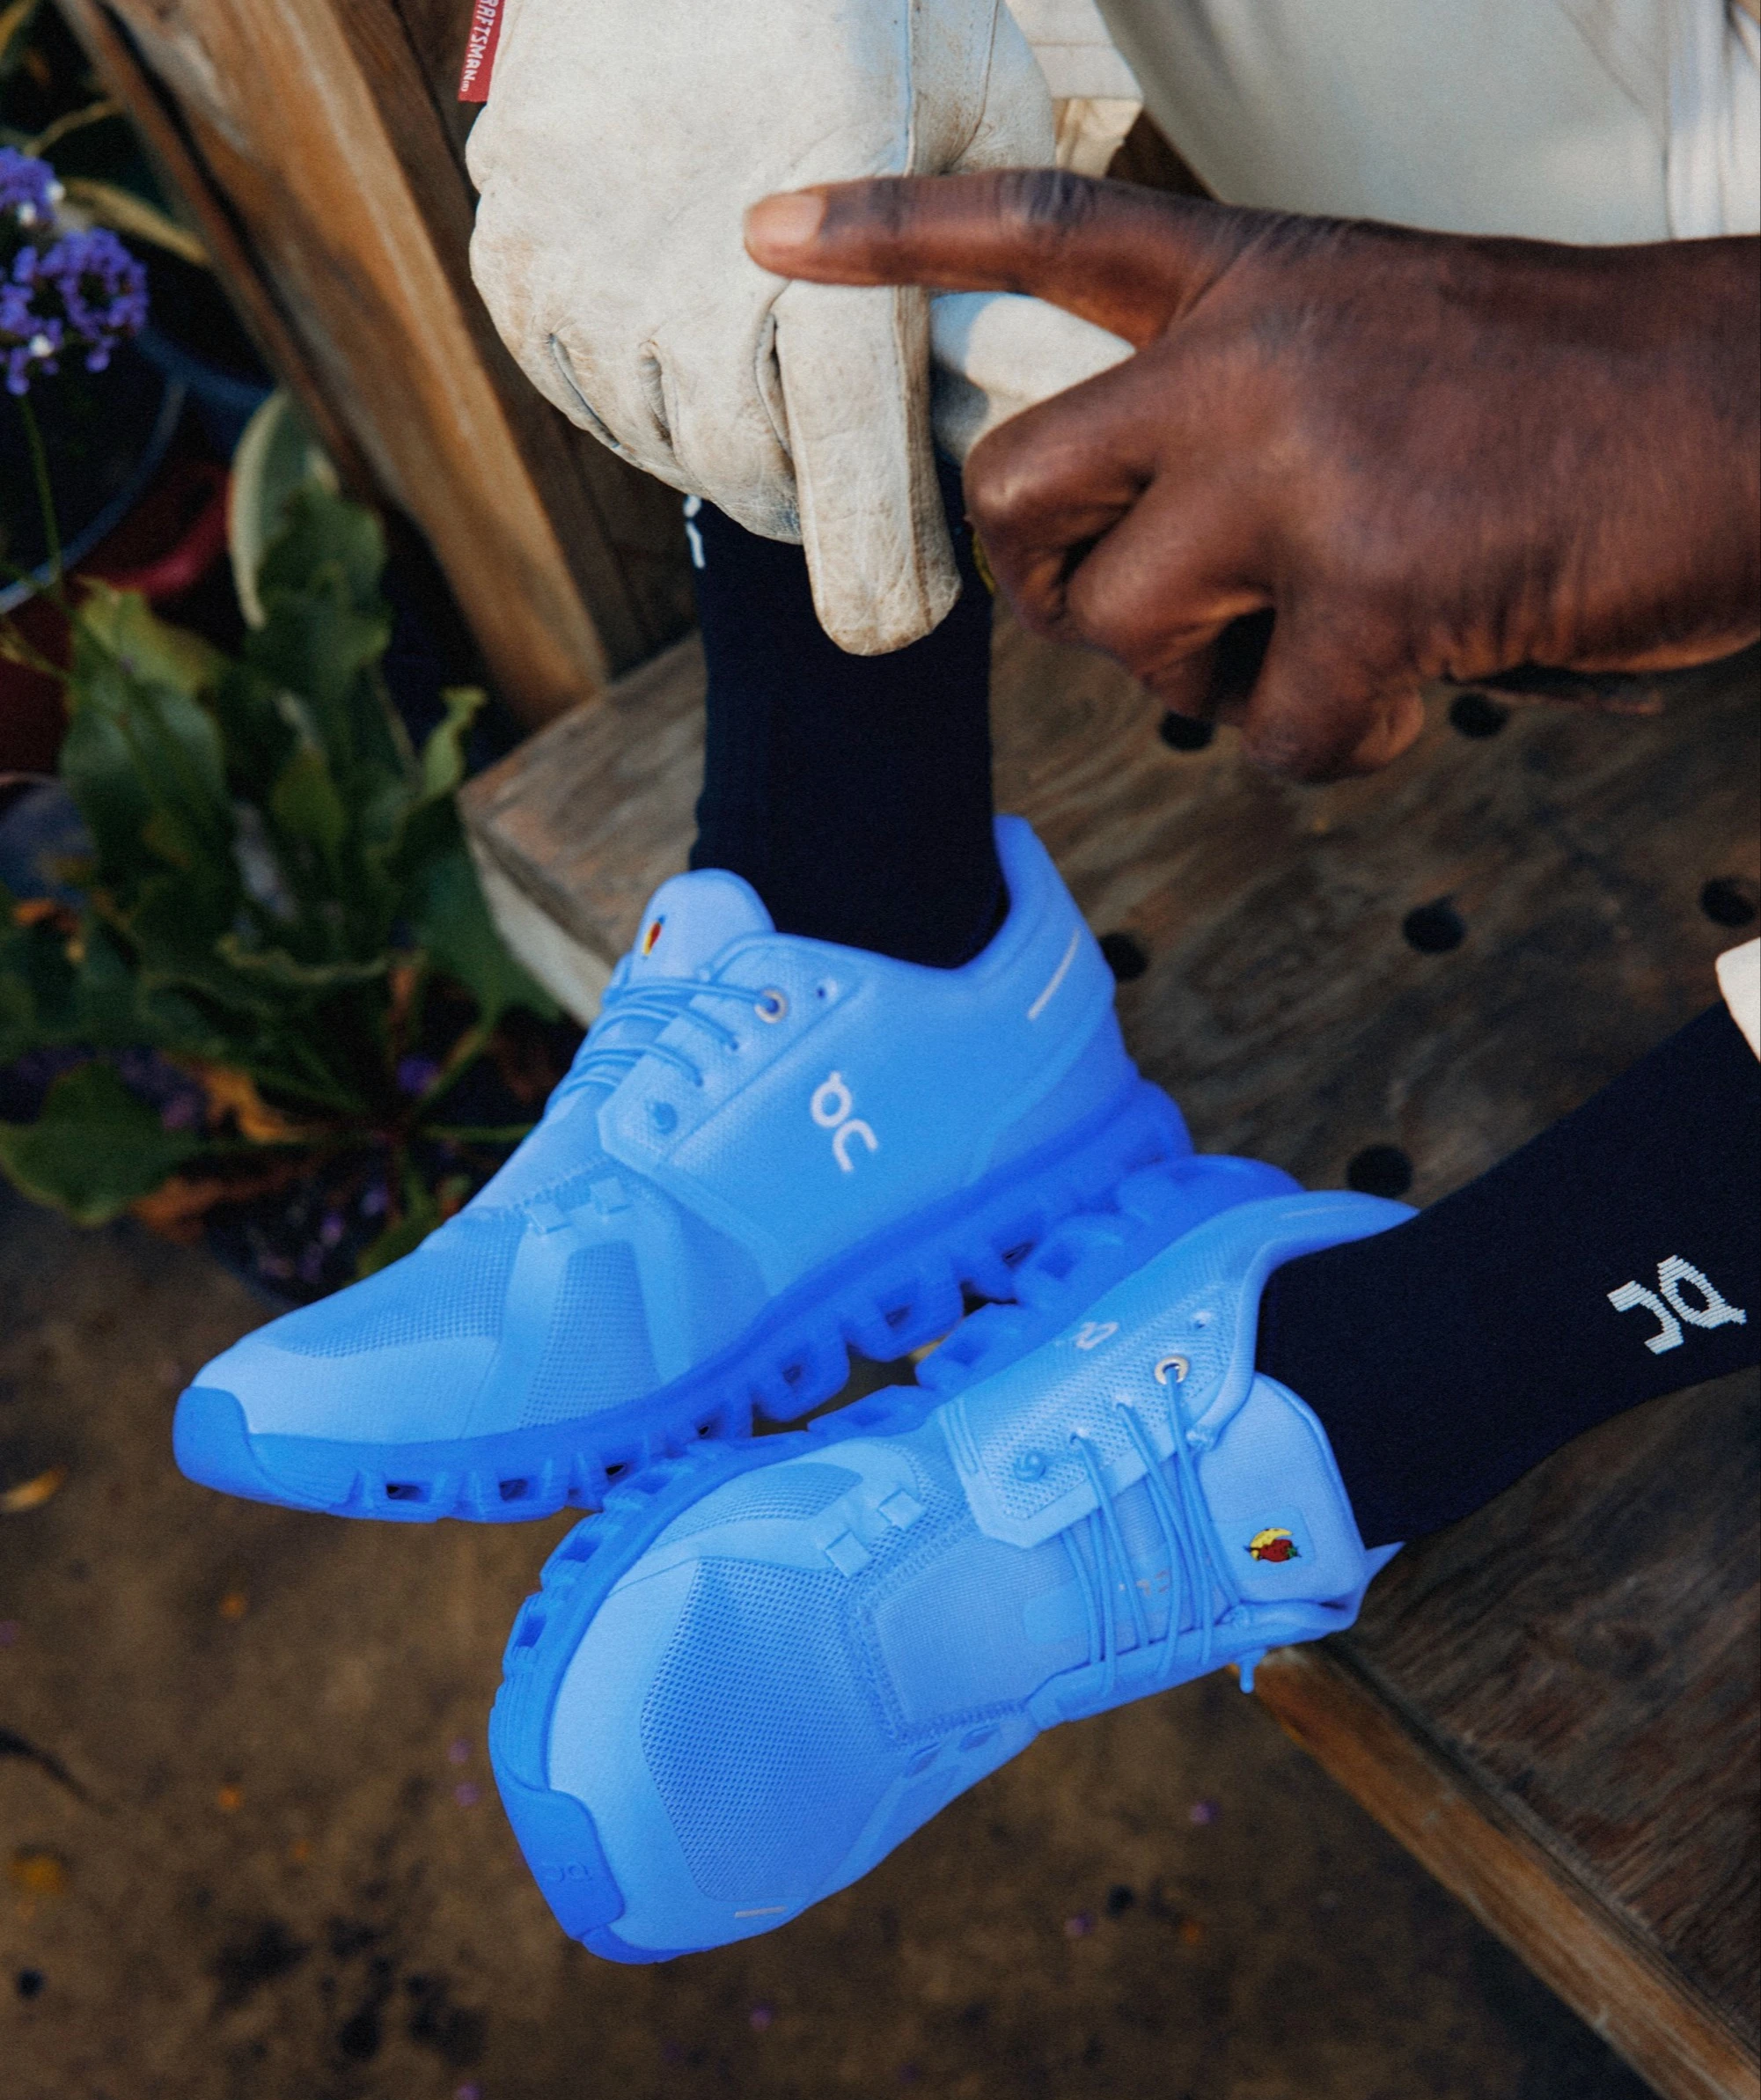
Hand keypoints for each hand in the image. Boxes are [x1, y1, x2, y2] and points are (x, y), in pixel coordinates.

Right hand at [465, 3, 1053, 653]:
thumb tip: (1020, 391)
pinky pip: (585, 393)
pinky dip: (643, 389)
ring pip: (674, 450)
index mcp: (821, 275)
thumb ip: (999, 260)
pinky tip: (687, 329)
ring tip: (775, 372)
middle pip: (762, 492)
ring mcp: (584, 286)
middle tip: (860, 458)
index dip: (891, 586)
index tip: (918, 607)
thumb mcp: (979, 103)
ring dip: (734, 442)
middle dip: (822, 497)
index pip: (852, 500)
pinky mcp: (514, 267)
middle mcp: (685, 300)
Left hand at [747, 172, 1760, 774]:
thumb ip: (1249, 412)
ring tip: (1332, 651)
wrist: (1756, 410)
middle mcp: (1253, 356)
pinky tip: (1417, 685)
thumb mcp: (1387, 349)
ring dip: (1211, 685)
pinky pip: (1275, 736)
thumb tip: (1151, 555)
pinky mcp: (1372, 582)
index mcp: (1257, 278)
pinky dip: (1339, 744)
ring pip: (1132, 636)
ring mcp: (1305, 465)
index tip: (764, 233)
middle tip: (1125, 621)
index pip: (1039, 227)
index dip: (892, 233)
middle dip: (1041, 584)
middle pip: (1024, 487)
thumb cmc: (1579, 399)